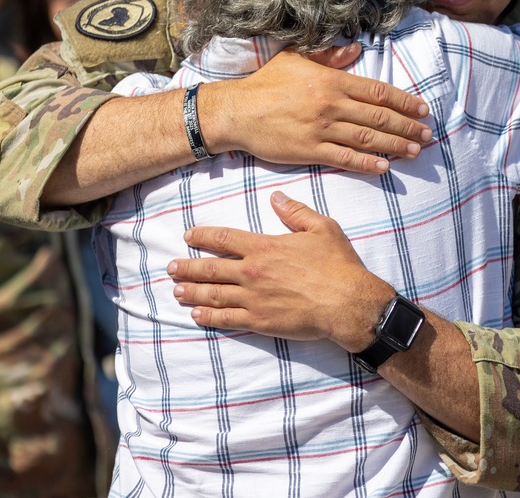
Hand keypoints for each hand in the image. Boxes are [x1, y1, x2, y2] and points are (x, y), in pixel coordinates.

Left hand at [169, 192, 393, 351]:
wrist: (348, 303)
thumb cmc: (338, 265)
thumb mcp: (322, 228)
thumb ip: (295, 212)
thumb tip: (275, 197)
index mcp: (266, 247)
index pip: (225, 239)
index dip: (203, 236)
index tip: (189, 236)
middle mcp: (253, 272)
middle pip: (211, 268)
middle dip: (188, 266)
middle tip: (171, 267)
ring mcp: (254, 299)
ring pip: (213, 294)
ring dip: (192, 291)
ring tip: (176, 290)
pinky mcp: (260, 322)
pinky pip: (226, 319)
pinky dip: (208, 316)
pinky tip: (196, 313)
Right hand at [198, 45, 431, 174]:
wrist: (236, 111)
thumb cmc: (265, 83)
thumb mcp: (296, 58)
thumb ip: (329, 56)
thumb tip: (356, 49)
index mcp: (331, 81)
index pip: (377, 92)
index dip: (404, 101)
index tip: (422, 109)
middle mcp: (331, 105)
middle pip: (379, 117)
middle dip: (407, 126)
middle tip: (427, 135)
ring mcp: (321, 129)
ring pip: (367, 139)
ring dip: (395, 146)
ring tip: (414, 151)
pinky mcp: (310, 151)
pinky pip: (345, 158)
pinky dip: (367, 163)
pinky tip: (384, 167)